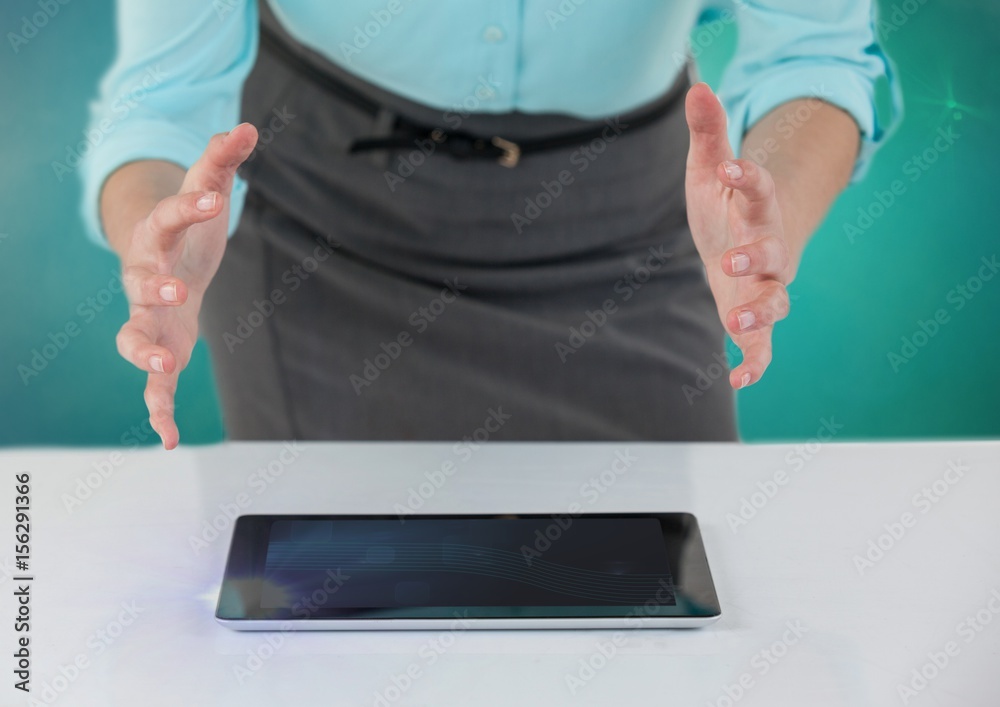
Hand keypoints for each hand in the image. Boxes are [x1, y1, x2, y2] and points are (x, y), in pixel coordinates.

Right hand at [115, 123, 257, 448]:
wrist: (165, 265)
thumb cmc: (188, 230)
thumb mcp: (204, 191)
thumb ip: (221, 161)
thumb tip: (247, 126)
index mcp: (157, 239)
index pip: (169, 221)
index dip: (189, 210)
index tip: (214, 199)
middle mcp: (144, 281)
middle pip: (140, 284)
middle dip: (154, 288)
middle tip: (175, 290)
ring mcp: (148, 318)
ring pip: (134, 335)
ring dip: (143, 349)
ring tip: (160, 362)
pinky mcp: (160, 351)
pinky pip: (152, 385)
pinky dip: (157, 411)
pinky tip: (169, 441)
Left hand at [684, 83, 792, 389]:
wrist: (735, 245)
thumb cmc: (721, 206)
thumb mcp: (707, 170)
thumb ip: (708, 133)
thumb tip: (698, 85)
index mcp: (757, 209)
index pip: (759, 190)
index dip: (746, 177)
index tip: (726, 165)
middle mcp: (768, 249)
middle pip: (774, 253)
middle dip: (757, 257)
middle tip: (732, 260)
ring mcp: (764, 287)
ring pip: (776, 301)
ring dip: (760, 312)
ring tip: (736, 323)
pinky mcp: (753, 317)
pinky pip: (763, 345)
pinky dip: (756, 363)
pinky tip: (737, 382)